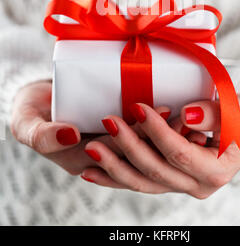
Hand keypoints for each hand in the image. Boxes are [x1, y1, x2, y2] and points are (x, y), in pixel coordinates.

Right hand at [10, 81, 169, 177]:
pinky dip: (161, 128)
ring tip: (189, 114)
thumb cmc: (30, 112)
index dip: (141, 131)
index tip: (161, 109)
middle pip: (138, 151)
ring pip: (145, 149)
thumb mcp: (26, 123)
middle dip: (163, 133)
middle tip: (185, 112)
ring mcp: (111, 148)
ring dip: (167, 133)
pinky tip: (180, 113)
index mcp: (82, 161)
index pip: (118, 151)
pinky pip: (143, 139)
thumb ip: (42, 134)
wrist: (37, 102)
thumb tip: (71, 135)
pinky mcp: (118, 137)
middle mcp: (102, 158)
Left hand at [81, 96, 239, 197]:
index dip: (157, 131)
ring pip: (143, 182)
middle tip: (108, 122)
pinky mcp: (167, 181)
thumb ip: (217, 113)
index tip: (138, 107)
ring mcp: (180, 186)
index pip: (179, 153)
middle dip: (129, 146)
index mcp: (216, 170)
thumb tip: (188, 114)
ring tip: (92, 148)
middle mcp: (196, 185)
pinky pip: (139, 182)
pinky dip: (115, 177)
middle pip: (155, 171)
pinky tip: (92, 171)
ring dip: (114, 166)